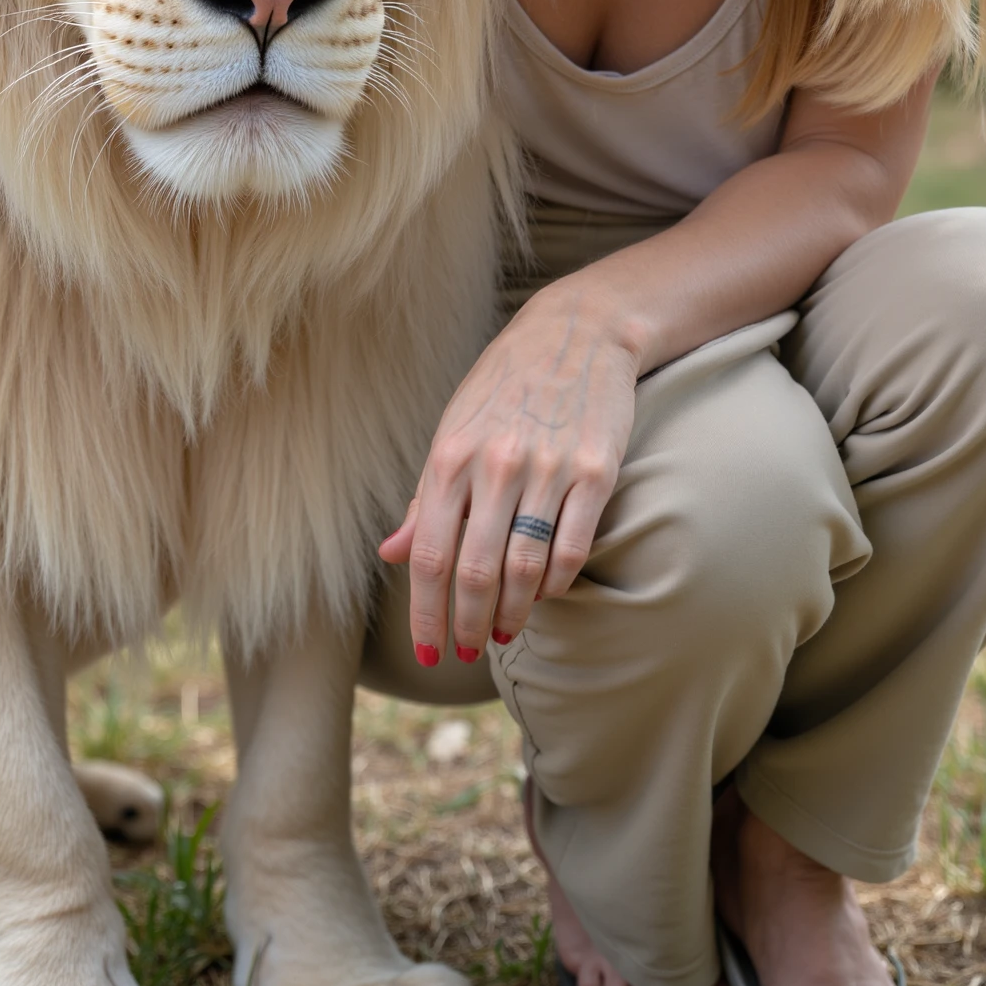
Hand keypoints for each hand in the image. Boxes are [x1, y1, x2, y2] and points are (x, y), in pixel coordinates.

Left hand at [378, 284, 641, 663]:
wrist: (577, 332)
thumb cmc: (504, 387)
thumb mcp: (453, 431)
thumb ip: (425, 499)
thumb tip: (389, 554)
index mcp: (449, 457)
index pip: (428, 555)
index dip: (425, 613)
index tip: (427, 650)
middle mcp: (495, 465)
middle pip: (474, 571)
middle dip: (467, 625)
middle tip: (466, 653)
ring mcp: (548, 469)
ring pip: (524, 569)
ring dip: (511, 613)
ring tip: (502, 632)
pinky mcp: (596, 472)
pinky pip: (572, 547)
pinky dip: (555, 584)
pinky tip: (544, 595)